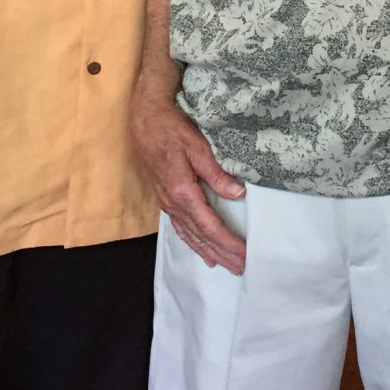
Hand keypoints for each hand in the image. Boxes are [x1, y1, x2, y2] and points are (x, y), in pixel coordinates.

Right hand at [130, 93, 246, 274]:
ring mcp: (167, 203)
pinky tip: (201, 249)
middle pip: (201, 237)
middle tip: (241, 268)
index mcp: (183, 193)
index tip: (245, 254)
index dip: (228, 243)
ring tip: (225, 265)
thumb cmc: (172, 130)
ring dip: (208, 251)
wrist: (145, 121)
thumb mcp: (198, 147)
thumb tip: (238, 194)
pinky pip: (180, 227)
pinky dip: (192, 242)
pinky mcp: (165, 198)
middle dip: (222, 254)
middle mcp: (173, 204)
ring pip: (189, 235)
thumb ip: (216, 174)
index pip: (210, 227)